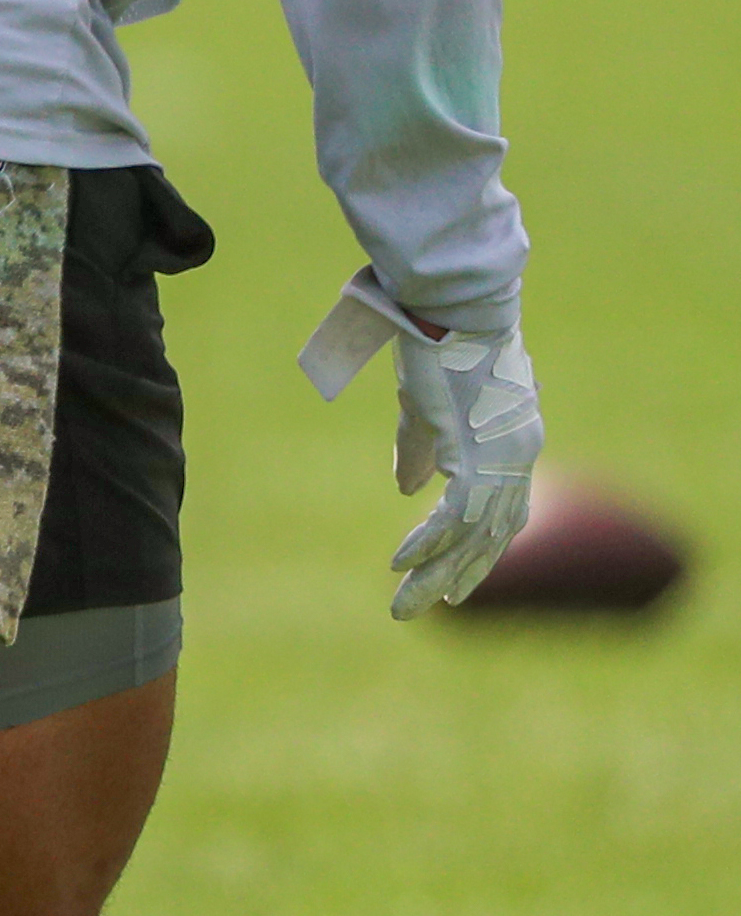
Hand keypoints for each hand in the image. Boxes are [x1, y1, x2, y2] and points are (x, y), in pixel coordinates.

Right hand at [385, 322, 542, 617]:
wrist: (454, 307)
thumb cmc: (440, 342)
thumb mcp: (429, 404)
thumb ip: (422, 449)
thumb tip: (408, 490)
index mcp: (514, 444)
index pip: (505, 516)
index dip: (481, 554)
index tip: (457, 586)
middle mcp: (517, 460)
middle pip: (488, 538)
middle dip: (453, 578)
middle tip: (418, 609)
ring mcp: (501, 461)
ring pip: (469, 538)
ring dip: (432, 575)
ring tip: (401, 606)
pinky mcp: (474, 456)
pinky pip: (451, 517)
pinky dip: (425, 543)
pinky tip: (398, 564)